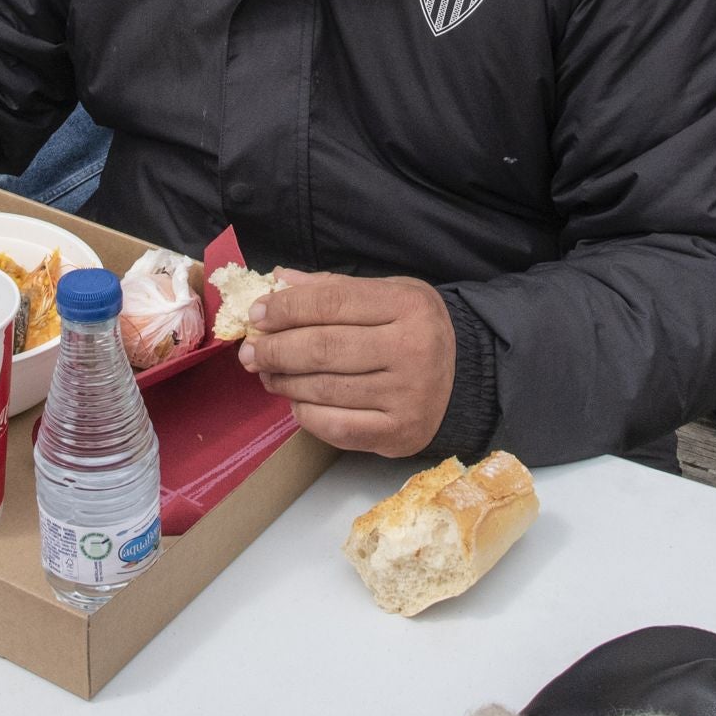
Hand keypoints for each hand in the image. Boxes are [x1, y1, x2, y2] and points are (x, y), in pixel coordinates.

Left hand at [239, 270, 457, 456]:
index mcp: (407, 306)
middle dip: (275, 350)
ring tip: (266, 374)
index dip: (285, 309)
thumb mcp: (387, 293)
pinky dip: (306, 414)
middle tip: (250, 352)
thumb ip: (333, 288)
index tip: (256, 315)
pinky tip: (296, 401)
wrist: (465, 378)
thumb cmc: (414, 329)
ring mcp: (407, 396)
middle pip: (322, 349)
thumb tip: (278, 281)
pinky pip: (336, 426)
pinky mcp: (399, 434)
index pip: (330, 303)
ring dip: (284, 382)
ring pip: (324, 389)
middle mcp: (412, 350)